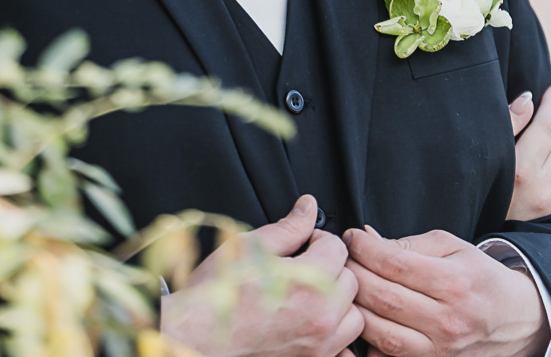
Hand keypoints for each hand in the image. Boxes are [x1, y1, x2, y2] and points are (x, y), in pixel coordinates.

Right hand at [161, 194, 362, 356]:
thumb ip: (289, 227)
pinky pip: (342, 348)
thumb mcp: (251, 247)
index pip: (337, 248)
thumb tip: (308, 207)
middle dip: (330, 268)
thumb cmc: (218, 295)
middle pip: (350, 280)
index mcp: (310, 284)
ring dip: (337, 302)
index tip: (302, 244)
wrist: (197, 338)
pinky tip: (309, 323)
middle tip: (304, 266)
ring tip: (309, 295)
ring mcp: (318, 347)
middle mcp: (320, 318)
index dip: (318, 239)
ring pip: (352, 317)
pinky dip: (332, 334)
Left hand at [344, 227, 548, 356]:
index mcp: (453, 282)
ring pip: (381, 333)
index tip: (351, 238)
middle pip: (384, 299)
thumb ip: (409, 243)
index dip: (365, 248)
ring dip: (355, 309)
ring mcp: (439, 349)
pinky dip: (368, 342)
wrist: (513, 319)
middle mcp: (446, 320)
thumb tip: (368, 238)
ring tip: (347, 288)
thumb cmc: (480, 277)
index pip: (396, 264)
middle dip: (354, 275)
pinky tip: (361, 320)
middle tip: (342, 260)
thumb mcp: (453, 246)